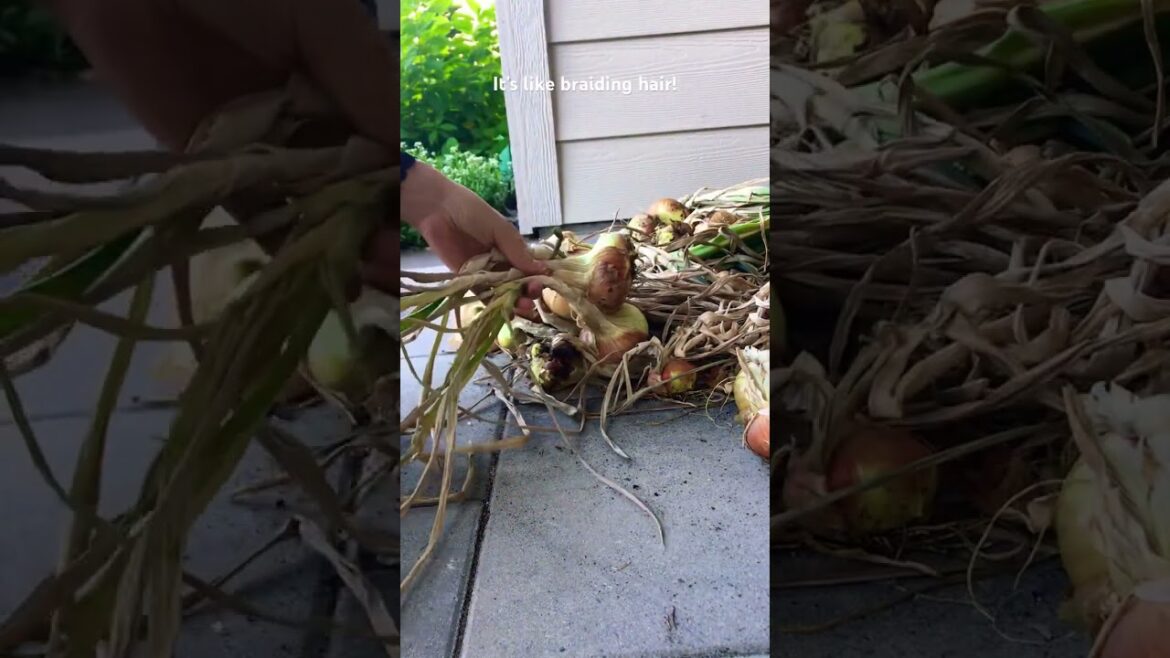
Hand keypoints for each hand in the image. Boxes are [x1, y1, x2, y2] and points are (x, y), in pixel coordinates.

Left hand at [403, 161, 546, 316]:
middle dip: (528, 291)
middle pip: (518, 282)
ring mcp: (485, 273)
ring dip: (515, 301)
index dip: (538, 276)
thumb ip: (517, 251)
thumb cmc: (472, 212)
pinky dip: (494, 304)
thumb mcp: (500, 229)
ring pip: (503, 292)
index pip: (529, 266)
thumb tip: (543, 271)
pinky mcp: (467, 281)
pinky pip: (483, 296)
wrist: (438, 210)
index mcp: (511, 248)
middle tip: (533, 295)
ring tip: (524, 307)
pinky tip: (506, 311)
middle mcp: (500, 262)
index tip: (546, 283)